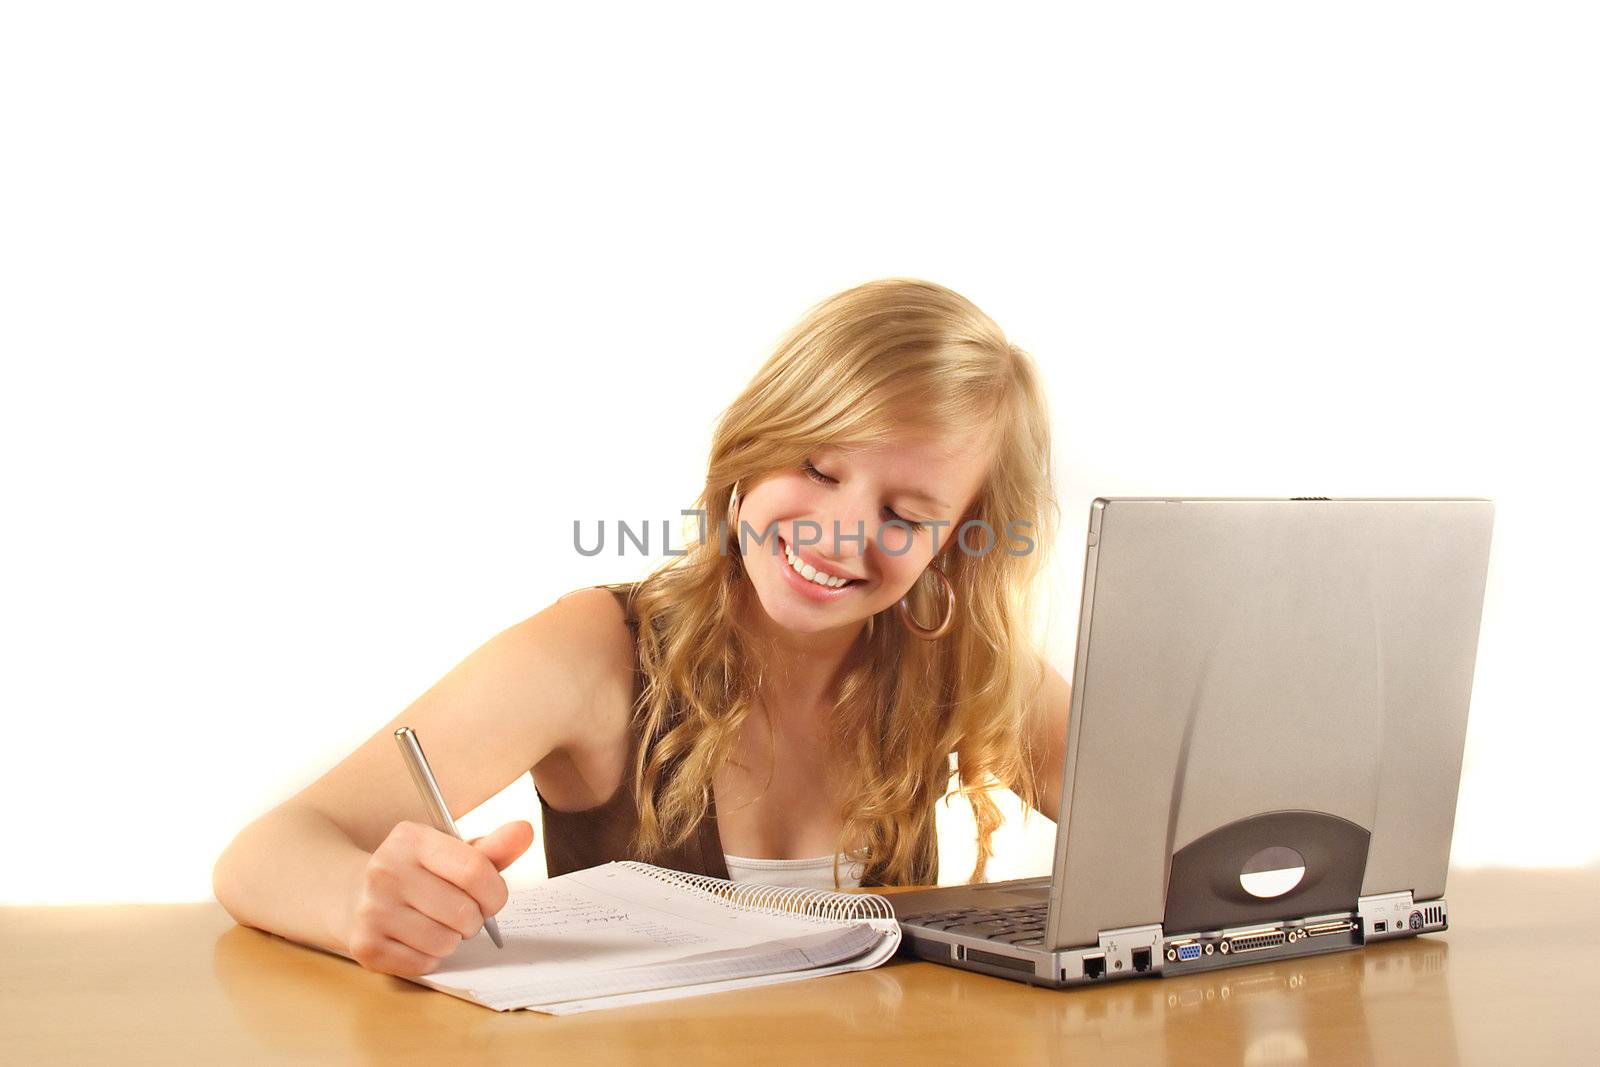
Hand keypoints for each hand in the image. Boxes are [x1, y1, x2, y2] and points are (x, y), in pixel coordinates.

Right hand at [343, 819, 533, 975]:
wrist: (352, 893)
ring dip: (452, 939)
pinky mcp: (365, 946)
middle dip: (475, 919)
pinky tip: (416, 938)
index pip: (474, 870)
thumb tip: (524, 831)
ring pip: (445, 942)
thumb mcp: (450, 852)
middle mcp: (385, 870)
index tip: (492, 899)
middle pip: (464, 912)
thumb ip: (491, 848)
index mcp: (410, 838)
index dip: (495, 892)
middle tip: (462, 913)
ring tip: (437, 923)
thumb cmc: (417, 873)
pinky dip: (430, 957)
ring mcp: (371, 909)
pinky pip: (424, 964)